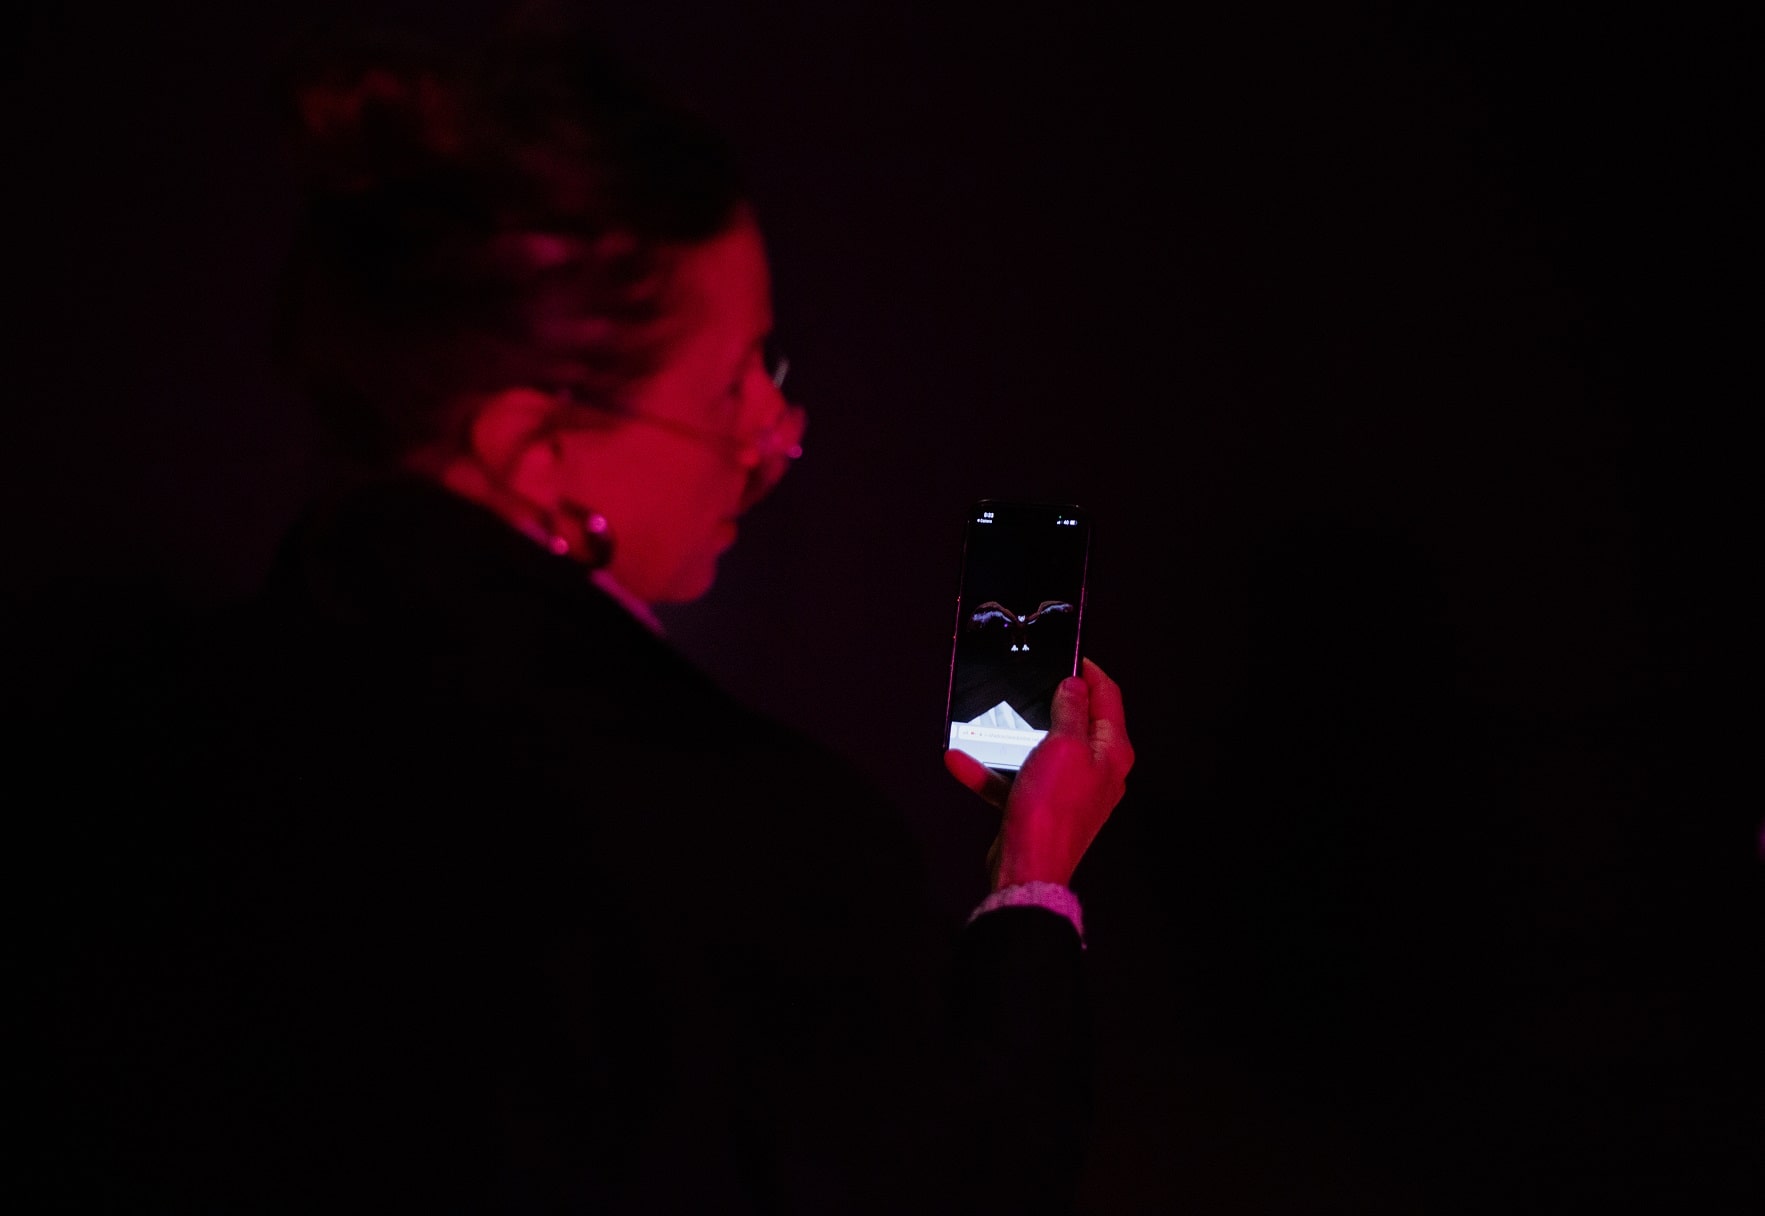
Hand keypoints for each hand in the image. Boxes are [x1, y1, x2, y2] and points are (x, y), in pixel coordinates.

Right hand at [944, 657, 1133, 889]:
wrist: (1028, 868)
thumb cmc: (1052, 809)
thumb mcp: (1064, 745)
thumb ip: (1071, 709)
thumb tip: (1075, 684)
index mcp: (1112, 752)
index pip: (1109, 697)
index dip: (1089, 671)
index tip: (1068, 653)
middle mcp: (1097, 770)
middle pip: (1077, 721)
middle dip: (1049, 700)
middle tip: (1029, 678)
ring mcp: (1070, 789)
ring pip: (1042, 748)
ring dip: (1012, 736)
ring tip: (989, 718)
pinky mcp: (1042, 805)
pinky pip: (1016, 778)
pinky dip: (991, 769)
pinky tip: (961, 760)